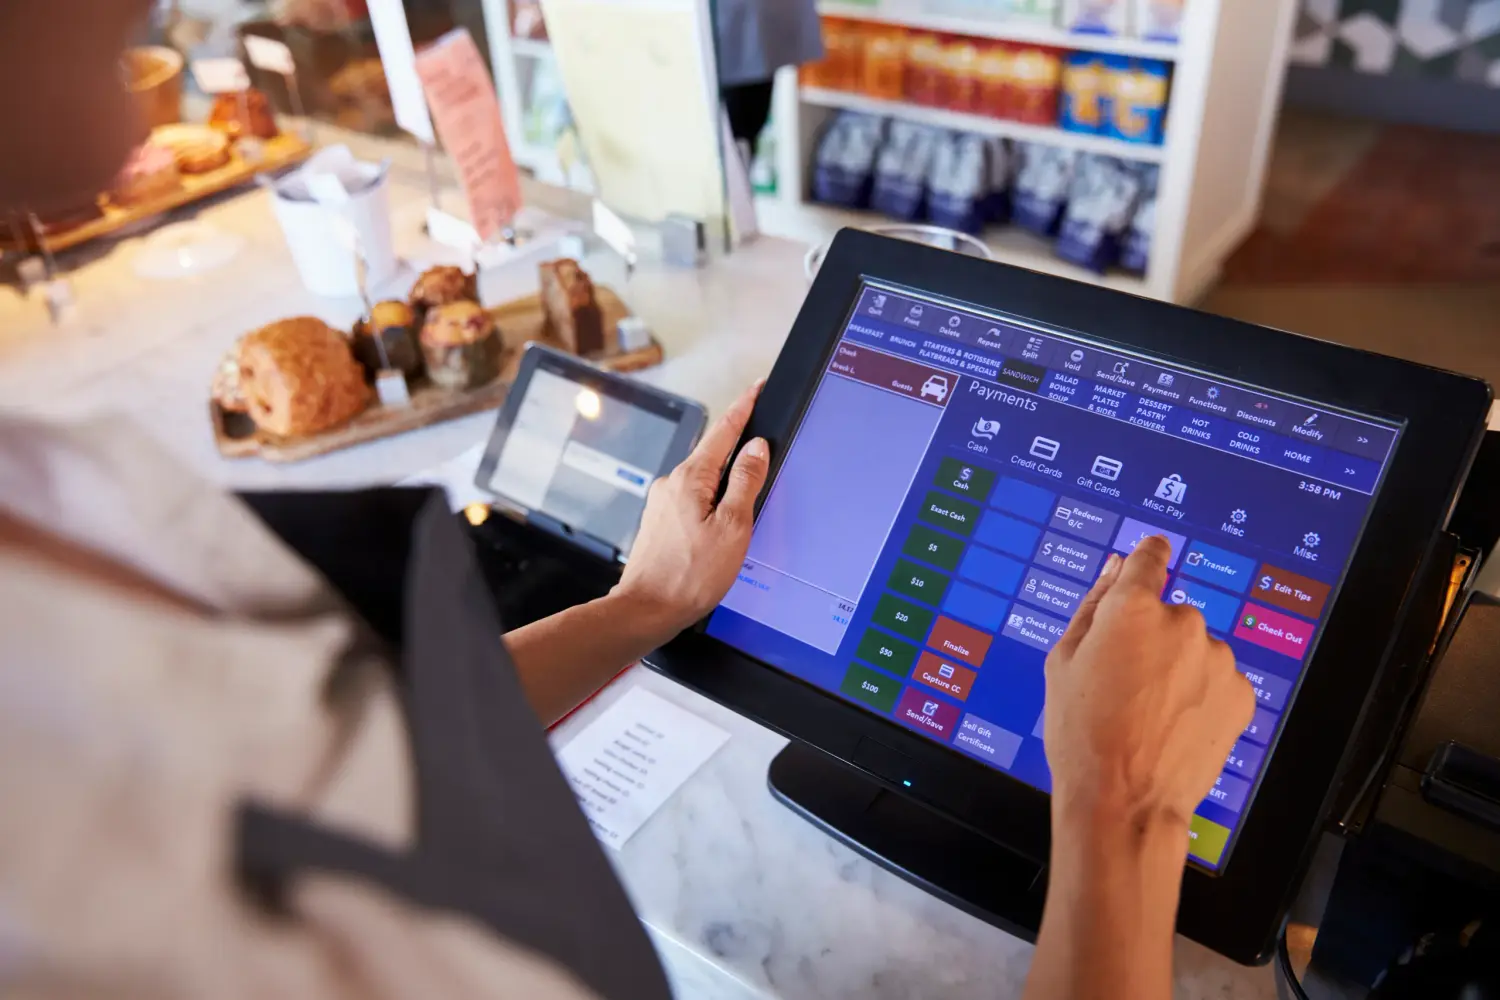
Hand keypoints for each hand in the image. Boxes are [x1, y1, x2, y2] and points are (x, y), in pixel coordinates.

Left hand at [614, 380, 770, 640]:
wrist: (647, 610)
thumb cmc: (689, 576)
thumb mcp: (733, 527)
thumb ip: (746, 482)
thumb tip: (756, 448)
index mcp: (691, 478)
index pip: (724, 430)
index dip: (744, 407)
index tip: (757, 387)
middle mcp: (672, 484)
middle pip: (714, 455)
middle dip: (739, 450)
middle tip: (765, 450)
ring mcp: (663, 503)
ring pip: (704, 480)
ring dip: (726, 484)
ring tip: (747, 506)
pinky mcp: (661, 523)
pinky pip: (694, 500)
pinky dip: (713, 504)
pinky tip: (722, 527)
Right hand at [1044, 537, 1254, 837]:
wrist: (1124, 801)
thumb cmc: (1082, 733)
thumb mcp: (1063, 661)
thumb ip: (1093, 604)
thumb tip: (1116, 569)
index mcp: (1132, 607)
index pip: (1151, 557)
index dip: (1148, 557)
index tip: (1151, 558)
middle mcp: (1182, 622)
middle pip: (1169, 614)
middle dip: (1152, 638)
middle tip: (1125, 682)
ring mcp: (1217, 659)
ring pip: (1195, 650)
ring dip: (1179, 668)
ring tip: (1148, 712)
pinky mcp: (1240, 693)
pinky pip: (1218, 680)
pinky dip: (1201, 696)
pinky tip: (1173, 724)